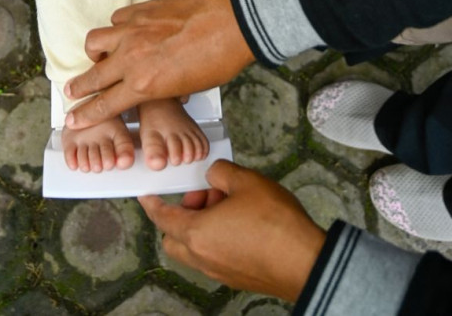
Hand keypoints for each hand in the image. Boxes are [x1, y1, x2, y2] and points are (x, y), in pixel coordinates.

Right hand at [63, 0, 253, 128]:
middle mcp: (132, 58)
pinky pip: (116, 20)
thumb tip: (153, 88)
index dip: (86, 114)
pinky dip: (116, 29)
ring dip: (94, 53)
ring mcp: (133, 30)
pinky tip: (126, 32)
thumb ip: (160, 90)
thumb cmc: (218, 60)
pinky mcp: (140, 10)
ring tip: (99, 56)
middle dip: (78, 88)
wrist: (231, 23)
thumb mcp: (187, 89)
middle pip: (93, 77)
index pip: (105, 105)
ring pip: (95, 42)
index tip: (73, 119)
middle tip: (71, 93)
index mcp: (144, 85)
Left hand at [140, 160, 325, 300]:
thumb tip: (213, 176)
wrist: (305, 261)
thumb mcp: (245, 181)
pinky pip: (214, 256)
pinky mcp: (236, 278)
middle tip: (206, 194)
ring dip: (202, 225)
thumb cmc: (275, 224)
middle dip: (183, 213)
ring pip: (196, 248)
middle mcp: (203, 257)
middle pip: (175, 237)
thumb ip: (220, 173)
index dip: (153, 204)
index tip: (146, 196)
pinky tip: (242, 223)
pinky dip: (217, 238)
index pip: (163, 218)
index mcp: (197, 233)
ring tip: (230, 205)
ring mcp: (219, 271)